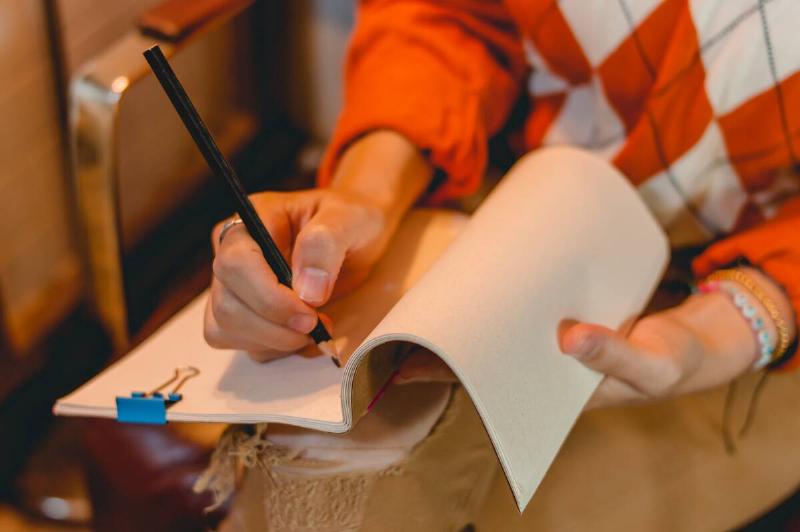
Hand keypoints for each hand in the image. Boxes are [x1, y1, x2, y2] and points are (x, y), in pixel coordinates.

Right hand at [204, 130, 432, 360]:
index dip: (269, 297)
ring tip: (313, 329)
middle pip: (227, 304)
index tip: (309, 313)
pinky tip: (300, 334)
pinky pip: (239, 342)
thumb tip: (307, 292)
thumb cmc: (349, 219)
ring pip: (226, 328)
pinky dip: (272, 348)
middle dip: (275, 326)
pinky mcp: (240, 311)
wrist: (358, 233)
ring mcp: (232, 284)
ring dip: (274, 340)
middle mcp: (231, 252)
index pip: (236, 264)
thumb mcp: (348, 219)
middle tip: (319, 325)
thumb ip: (325, 245)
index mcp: (250, 221)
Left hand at [396, 267, 795, 409]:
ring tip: (441, 292)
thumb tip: (567, 339)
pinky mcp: (567, 316)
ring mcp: (554, 342)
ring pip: (504, 330)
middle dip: (453, 342)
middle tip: (417, 315)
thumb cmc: (673, 363)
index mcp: (553, 394)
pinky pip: (527, 305)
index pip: (490, 388)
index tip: (414, 355)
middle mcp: (546, 369)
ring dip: (476, 315)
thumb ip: (613, 354)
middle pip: (488, 356)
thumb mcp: (650, 365)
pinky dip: (507, 294)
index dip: (453, 375)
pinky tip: (488, 272)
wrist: (697, 345)